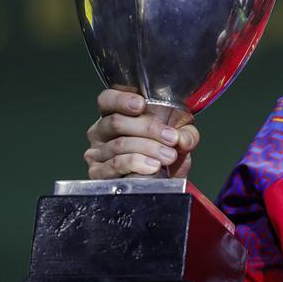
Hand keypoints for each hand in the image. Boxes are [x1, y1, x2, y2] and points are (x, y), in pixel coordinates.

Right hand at [84, 89, 199, 178]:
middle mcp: (101, 131)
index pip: (107, 100)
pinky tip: (152, 167)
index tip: (141, 105)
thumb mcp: (180, 138)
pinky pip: (114, 165)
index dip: (121, 100)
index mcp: (115, 113)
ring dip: (148, 149)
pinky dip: (135, 164)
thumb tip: (183, 139)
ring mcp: (97, 152)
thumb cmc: (164, 151)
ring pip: (119, 144)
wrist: (162, 181)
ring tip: (169, 156)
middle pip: (116, 122)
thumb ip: (186, 134)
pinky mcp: (97, 173)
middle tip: (172, 138)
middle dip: (149, 129)